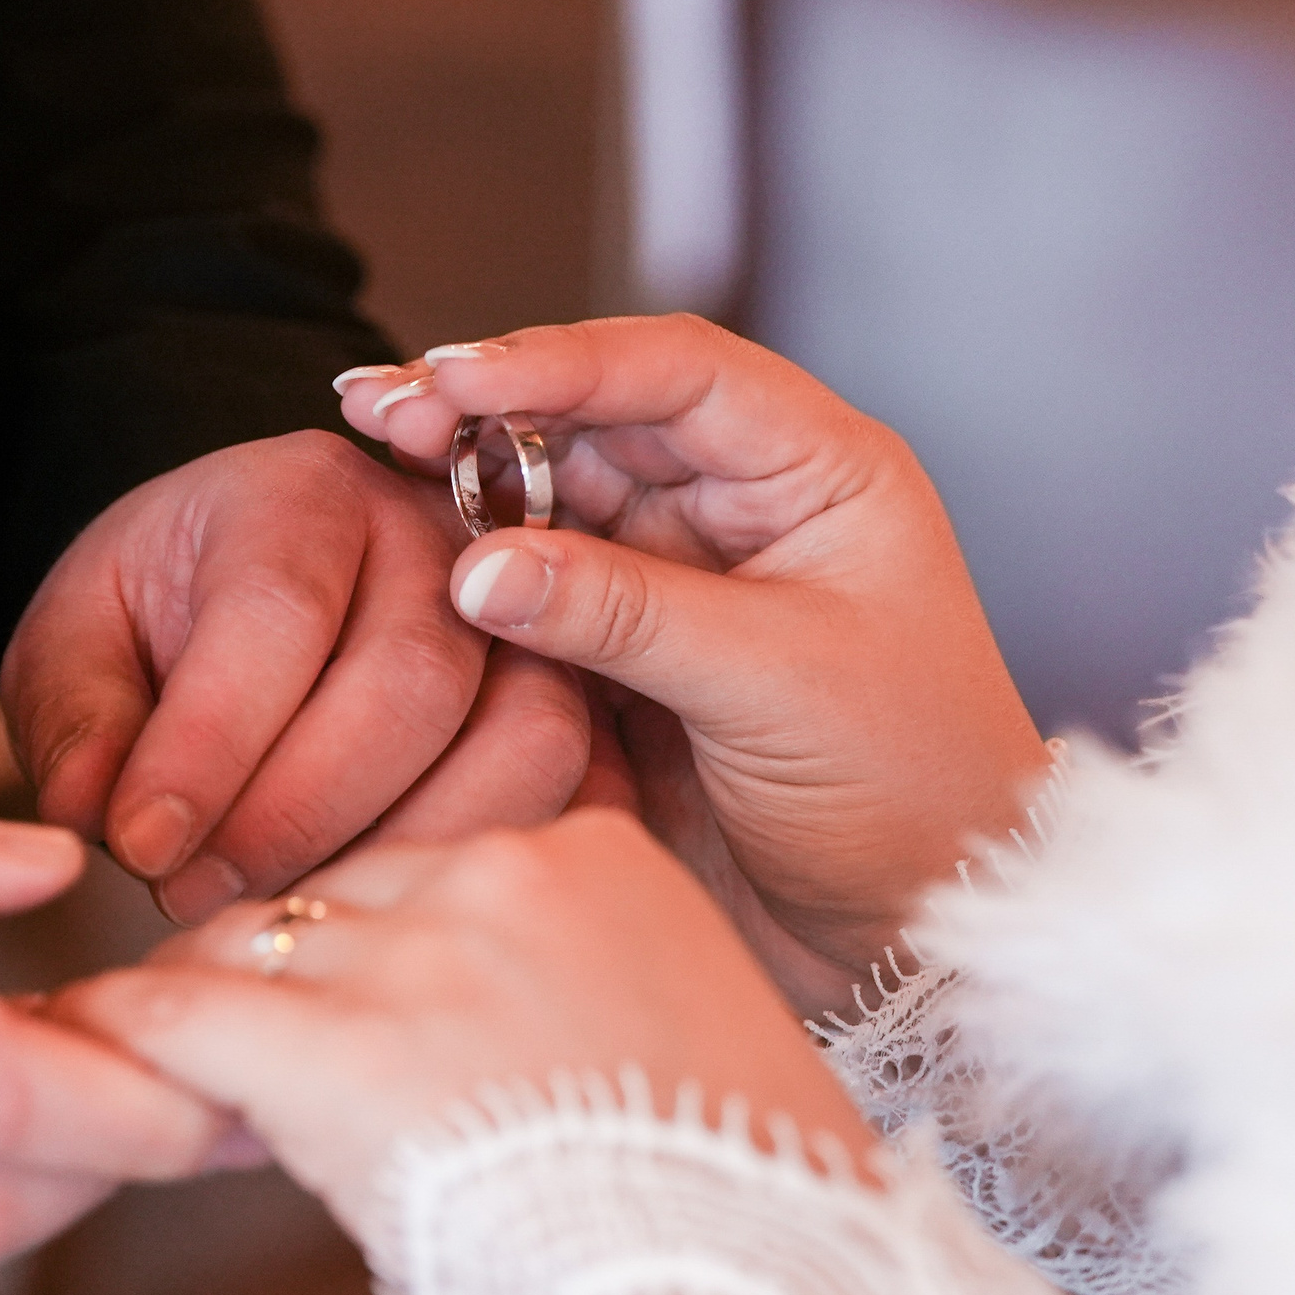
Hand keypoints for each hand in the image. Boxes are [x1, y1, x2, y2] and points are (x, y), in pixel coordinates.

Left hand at [0, 431, 589, 925]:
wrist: (232, 612)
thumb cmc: (151, 634)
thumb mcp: (73, 652)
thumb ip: (76, 723)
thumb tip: (94, 816)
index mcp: (299, 491)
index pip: (275, 613)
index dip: (209, 748)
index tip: (141, 850)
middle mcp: (436, 534)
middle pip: (412, 683)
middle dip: (297, 815)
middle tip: (198, 900)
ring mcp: (531, 616)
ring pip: (524, 739)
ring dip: (403, 852)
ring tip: (290, 913)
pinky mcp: (579, 701)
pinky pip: (582, 792)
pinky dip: (487, 864)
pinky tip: (384, 913)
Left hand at [49, 811, 873, 1250]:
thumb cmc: (735, 1214)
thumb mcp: (656, 1043)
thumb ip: (538, 992)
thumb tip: (409, 1027)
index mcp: (591, 853)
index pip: (411, 871)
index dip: (345, 950)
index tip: (298, 996)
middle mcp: (504, 871)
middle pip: (319, 900)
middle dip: (256, 978)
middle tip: (191, 1044)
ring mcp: (427, 953)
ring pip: (238, 947)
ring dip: (181, 1015)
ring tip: (116, 1057)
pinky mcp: (350, 1047)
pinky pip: (180, 1018)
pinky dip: (114, 1040)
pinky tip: (74, 1059)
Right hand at [337, 319, 1051, 1015]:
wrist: (917, 932)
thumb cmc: (910, 791)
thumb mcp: (775, 686)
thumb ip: (625, 615)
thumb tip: (480, 567)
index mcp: (814, 472)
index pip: (675, 371)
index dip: (558, 362)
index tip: (453, 378)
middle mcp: (741, 506)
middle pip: (594, 419)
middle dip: (485, 408)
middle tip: (380, 409)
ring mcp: (680, 578)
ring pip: (553, 499)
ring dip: (467, 483)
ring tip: (377, 465)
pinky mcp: (629, 655)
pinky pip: (538, 592)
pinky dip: (475, 578)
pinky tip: (412, 560)